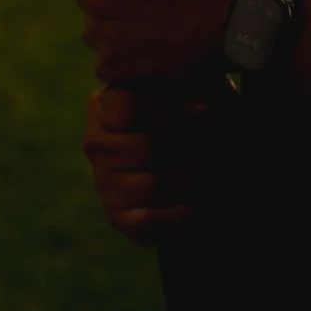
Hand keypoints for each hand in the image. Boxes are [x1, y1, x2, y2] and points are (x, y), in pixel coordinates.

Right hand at [81, 84, 203, 243]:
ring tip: (201, 176)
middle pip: (146, 148)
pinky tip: (191, 204)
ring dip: (190, 183)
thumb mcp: (202, 95)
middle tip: (207, 149)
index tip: (204, 111)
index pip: (130, 107)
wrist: (214, 172)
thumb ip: (197, 90)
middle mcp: (96, 142)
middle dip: (190, 150)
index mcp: (107, 105)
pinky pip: (149, 220)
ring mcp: (103, 181)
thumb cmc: (204, 125)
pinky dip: (181, 215)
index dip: (172, 111)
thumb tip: (203, 106)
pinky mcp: (117, 216)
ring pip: (153, 185)